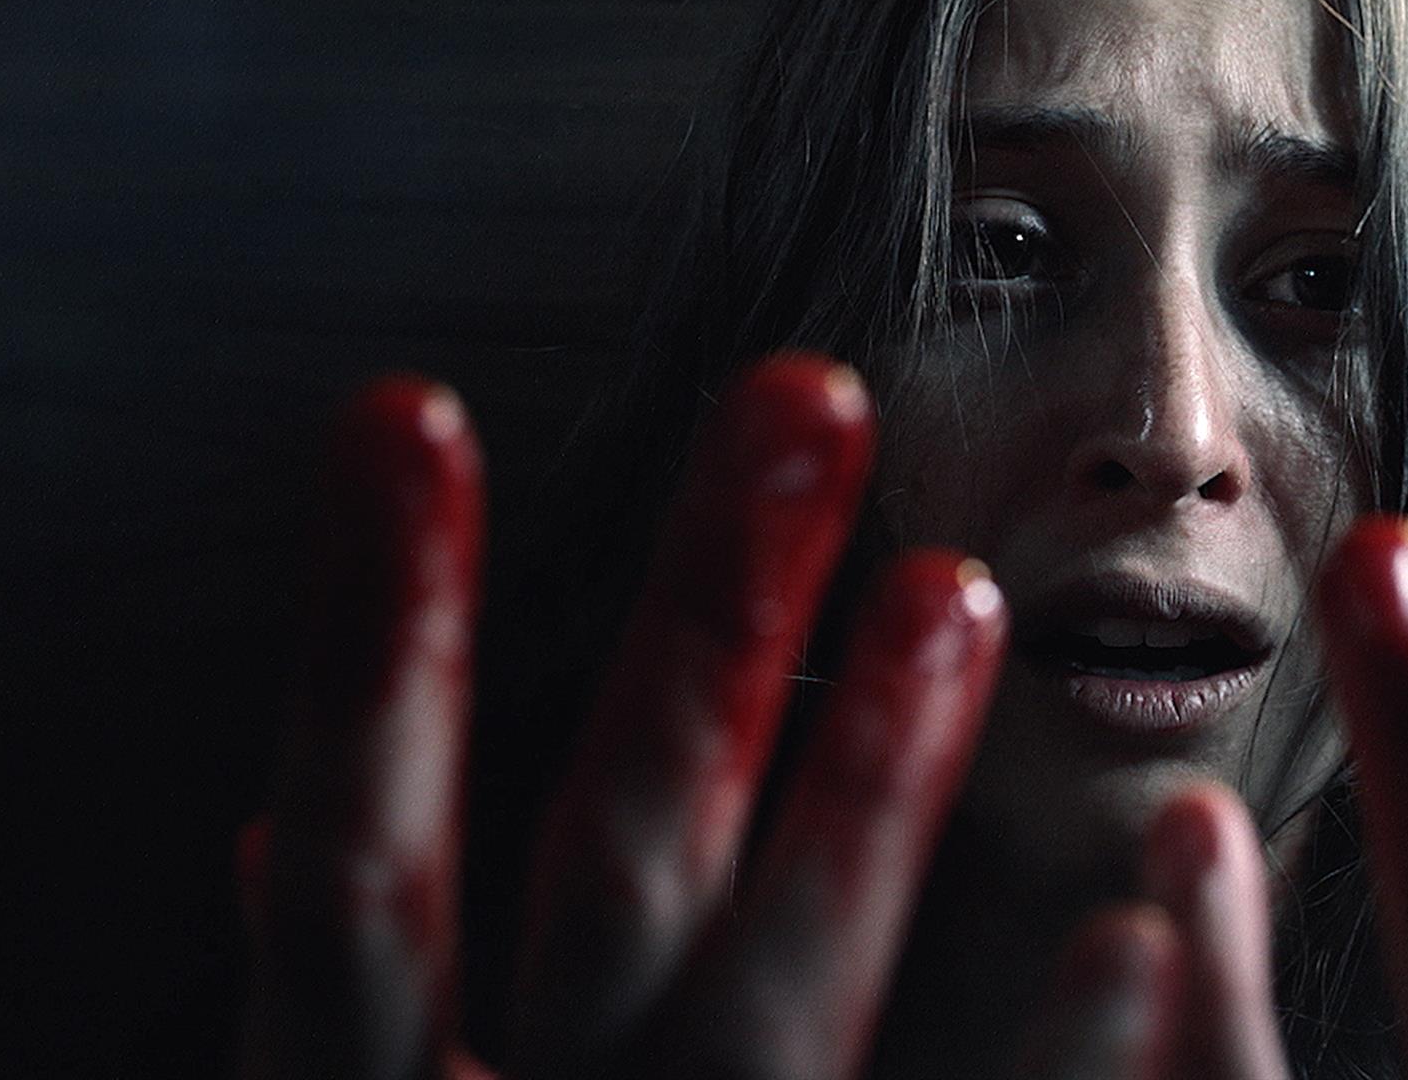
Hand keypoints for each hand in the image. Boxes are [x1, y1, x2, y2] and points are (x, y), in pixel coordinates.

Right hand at [233, 356, 1179, 1079]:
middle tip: (801, 395)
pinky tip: (1142, 934)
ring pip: (789, 1005)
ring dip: (877, 786)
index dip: (373, 648)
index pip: (353, 876)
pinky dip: (1064, 1063)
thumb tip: (265, 833)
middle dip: (707, 628)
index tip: (405, 411)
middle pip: (615, 875)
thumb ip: (349, 1007)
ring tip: (965, 587)